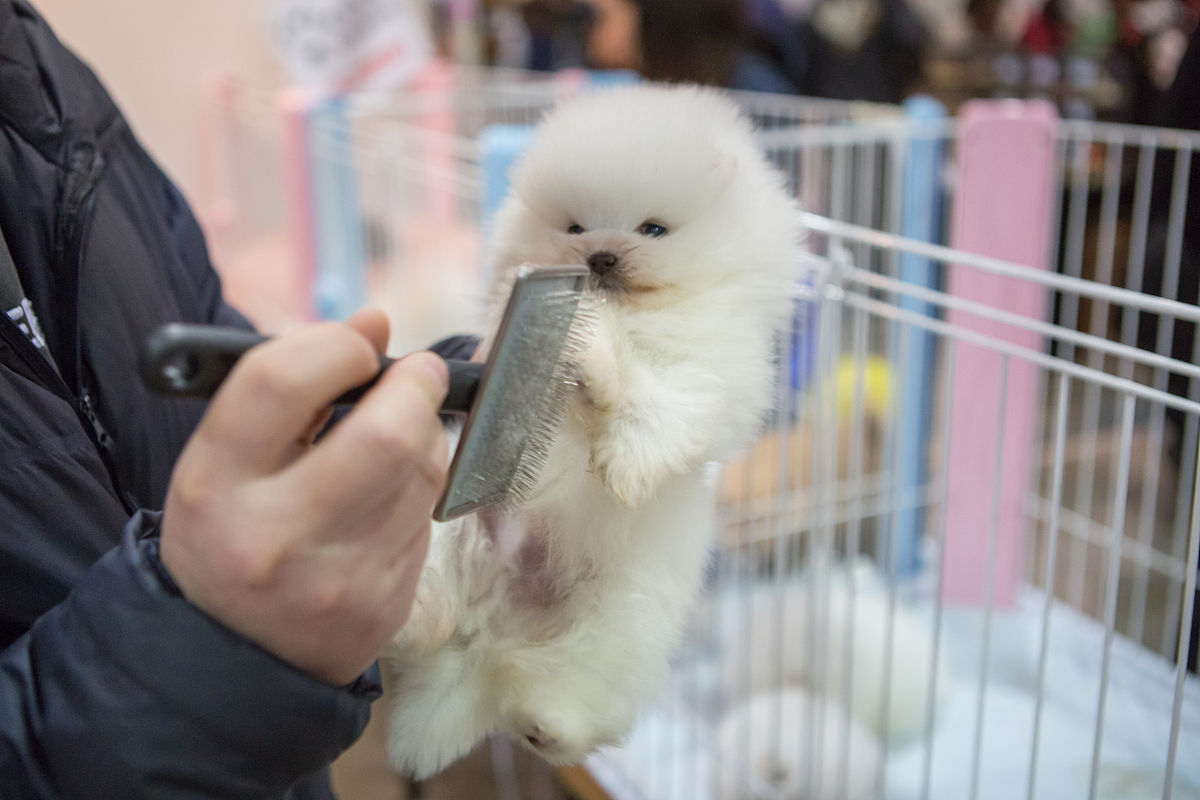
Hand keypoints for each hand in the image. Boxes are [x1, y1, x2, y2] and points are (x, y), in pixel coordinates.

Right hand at [160, 309, 448, 684]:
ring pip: (423, 470)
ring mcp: (338, 578)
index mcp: (214, 487)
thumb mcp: (224, 459)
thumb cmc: (230, 532)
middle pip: (386, 434)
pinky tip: (392, 488)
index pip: (279, 383)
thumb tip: (373, 320)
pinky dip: (422, 483)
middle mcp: (275, 537)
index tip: (358, 343)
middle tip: (415, 372)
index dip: (334, 345)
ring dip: (425, 432)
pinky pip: (429, 515)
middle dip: (415, 386)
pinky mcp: (386, 602)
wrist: (235, 656)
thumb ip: (288, 385)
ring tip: (399, 430)